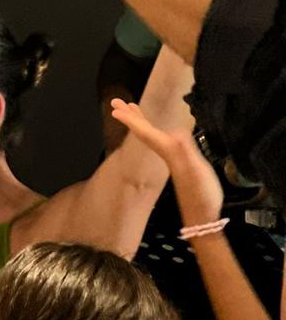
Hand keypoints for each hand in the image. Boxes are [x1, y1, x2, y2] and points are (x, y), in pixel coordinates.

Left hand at [110, 98, 223, 225]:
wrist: (203, 217)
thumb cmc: (202, 194)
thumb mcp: (197, 171)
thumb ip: (187, 152)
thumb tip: (176, 131)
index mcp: (167, 151)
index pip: (145, 132)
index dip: (131, 119)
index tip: (115, 107)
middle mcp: (165, 153)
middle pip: (143, 131)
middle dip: (131, 116)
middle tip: (116, 102)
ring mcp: (171, 159)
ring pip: (150, 135)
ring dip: (141, 121)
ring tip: (133, 109)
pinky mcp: (178, 164)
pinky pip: (160, 140)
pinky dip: (155, 130)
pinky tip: (160, 130)